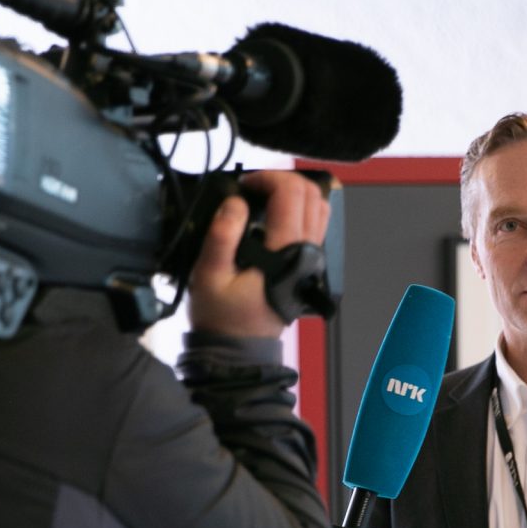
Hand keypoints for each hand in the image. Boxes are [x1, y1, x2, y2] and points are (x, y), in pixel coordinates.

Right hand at [186, 171, 330, 339]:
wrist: (238, 349)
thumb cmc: (221, 317)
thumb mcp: (208, 276)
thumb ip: (221, 236)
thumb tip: (235, 203)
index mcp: (283, 254)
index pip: (290, 194)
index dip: (266, 178)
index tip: (244, 185)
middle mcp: (305, 254)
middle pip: (310, 193)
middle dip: (280, 179)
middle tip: (253, 188)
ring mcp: (311, 259)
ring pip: (318, 207)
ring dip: (293, 192)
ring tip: (263, 198)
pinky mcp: (308, 264)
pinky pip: (315, 224)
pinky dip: (299, 208)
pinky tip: (274, 214)